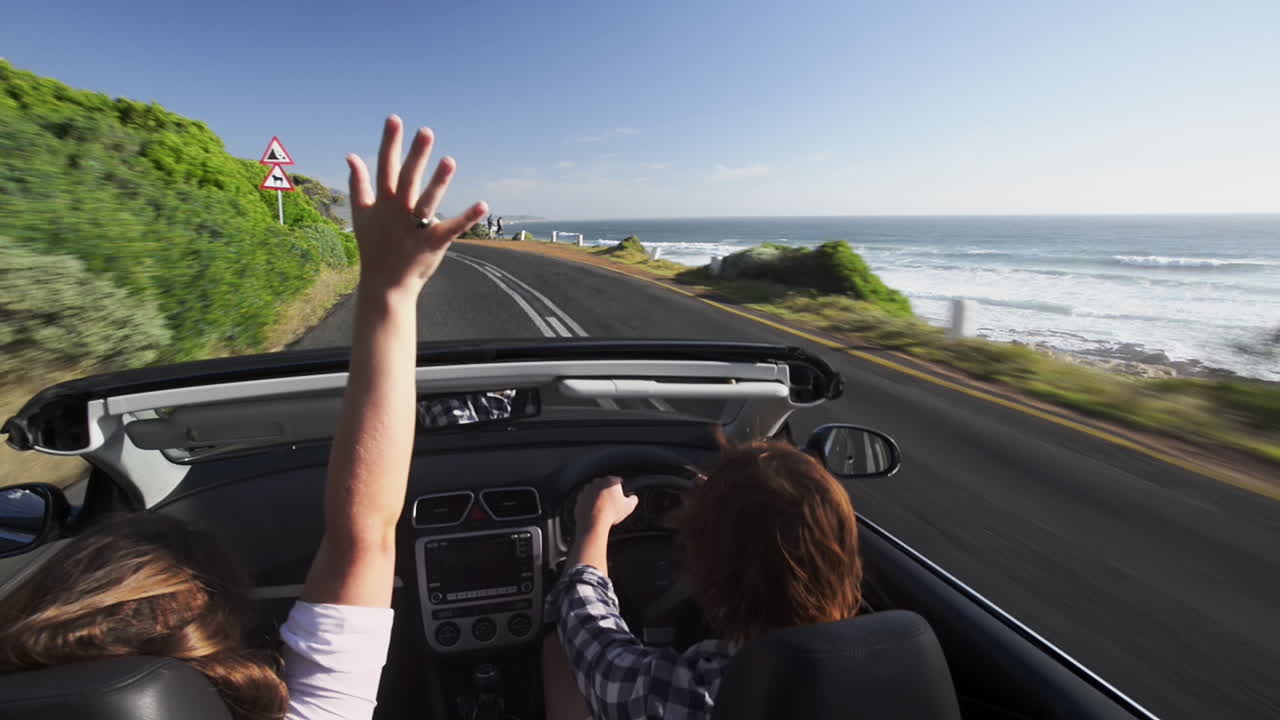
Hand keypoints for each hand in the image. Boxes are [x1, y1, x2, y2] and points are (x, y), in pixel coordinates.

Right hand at [347, 115, 487, 298]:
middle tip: (426, 131)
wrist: (384, 284)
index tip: (395, 119)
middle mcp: (398, 211)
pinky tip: (483, 204)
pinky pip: (452, 228)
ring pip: (427, 200)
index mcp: (383, 201)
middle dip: (416, 155)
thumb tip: (351, 156)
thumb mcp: (361, 213)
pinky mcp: (432, 243)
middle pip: (408, 178)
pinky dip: (467, 217)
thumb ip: (357, 184)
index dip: (390, 142)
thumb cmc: (374, 246)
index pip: (386, 166)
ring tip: (450, 161)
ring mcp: (415, 227)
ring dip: (438, 182)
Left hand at [575, 476, 637, 533]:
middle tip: (612, 503)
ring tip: (603, 508)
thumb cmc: (611, 513)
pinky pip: (586, 498)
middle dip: (608, 492)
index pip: (618, 480)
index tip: (621, 494)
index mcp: (610, 481)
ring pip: (595, 491)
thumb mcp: (629, 507)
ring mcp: (587, 489)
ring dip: (598, 496)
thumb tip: (633, 498)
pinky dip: (590, 502)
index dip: (621, 487)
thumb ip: (633, 499)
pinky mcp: (580, 497)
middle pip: (605, 485)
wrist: (593, 522)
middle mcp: (597, 482)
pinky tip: (594, 510)